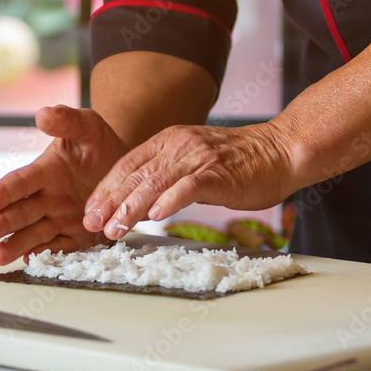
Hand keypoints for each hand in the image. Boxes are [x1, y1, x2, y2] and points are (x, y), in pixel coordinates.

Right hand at [0, 105, 127, 264]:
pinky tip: (31, 261)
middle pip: (20, 212)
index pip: (19, 183)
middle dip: (2, 222)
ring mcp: (60, 219)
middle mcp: (47, 198)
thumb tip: (42, 115)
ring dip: (15, 245)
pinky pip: (61, 247)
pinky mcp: (77, 236)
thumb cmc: (100, 144)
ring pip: (34, 234)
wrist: (125, 167)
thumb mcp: (88, 127)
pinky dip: (48, 254)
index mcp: (44, 172)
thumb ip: (67, 121)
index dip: (1, 193)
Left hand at [83, 124, 291, 239]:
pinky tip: (155, 217)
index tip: (90, 212)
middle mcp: (178, 145)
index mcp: (168, 141)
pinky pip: (188, 187)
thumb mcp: (193, 163)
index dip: (105, 189)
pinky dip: (170, 201)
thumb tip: (140, 205)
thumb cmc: (239, 163)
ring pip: (155, 182)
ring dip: (131, 208)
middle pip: (135, 175)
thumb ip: (167, 178)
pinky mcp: (218, 173)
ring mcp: (198, 157)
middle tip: (92, 225)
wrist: (280, 150)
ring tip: (115, 229)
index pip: (126, 165)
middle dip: (109, 203)